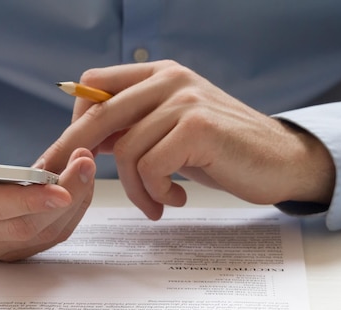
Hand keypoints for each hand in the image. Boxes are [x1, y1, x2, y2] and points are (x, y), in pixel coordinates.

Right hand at [0, 106, 95, 260]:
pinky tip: (78, 186)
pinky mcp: (4, 246)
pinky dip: (68, 214)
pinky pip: (44, 237)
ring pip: (39, 235)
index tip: (62, 190)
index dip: (29, 201)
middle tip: (86, 164)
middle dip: (63, 198)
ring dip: (72, 206)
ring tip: (86, 168)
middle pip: (22, 226)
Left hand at [40, 60, 334, 219]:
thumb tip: (84, 140)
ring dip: (136, 189)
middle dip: (71, 153)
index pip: (95, 85)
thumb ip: (135, 126)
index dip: (75, 120)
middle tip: (60, 181)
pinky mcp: (198, 127)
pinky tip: (177, 199)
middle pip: (99, 116)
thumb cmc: (222, 151)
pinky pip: (150, 167)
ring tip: (156, 203)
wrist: (280, 161)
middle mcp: (169, 80)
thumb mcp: (171, 131)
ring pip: (125, 151)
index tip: (66, 153)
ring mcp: (184, 101)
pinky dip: (156, 193)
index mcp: (159, 75)